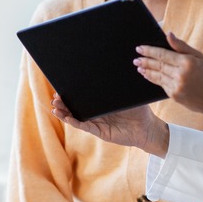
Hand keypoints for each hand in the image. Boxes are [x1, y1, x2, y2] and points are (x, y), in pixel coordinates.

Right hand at [51, 94, 169, 157]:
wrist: (147, 128)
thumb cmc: (140, 111)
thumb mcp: (128, 95)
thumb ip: (120, 85)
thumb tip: (115, 69)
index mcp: (103, 104)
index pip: (84, 98)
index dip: (72, 94)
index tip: (62, 87)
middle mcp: (98, 114)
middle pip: (76, 108)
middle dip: (64, 103)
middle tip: (55, 96)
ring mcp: (98, 123)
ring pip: (77, 118)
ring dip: (65, 113)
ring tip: (54, 107)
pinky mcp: (101, 132)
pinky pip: (85, 127)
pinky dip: (74, 122)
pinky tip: (66, 118)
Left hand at [134, 32, 202, 129]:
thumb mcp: (199, 56)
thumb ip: (181, 46)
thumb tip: (168, 34)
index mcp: (187, 62)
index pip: (163, 54)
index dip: (149, 51)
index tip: (140, 48)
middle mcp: (180, 74)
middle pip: (158, 65)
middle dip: (145, 60)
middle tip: (136, 58)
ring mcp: (176, 86)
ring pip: (157, 76)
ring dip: (146, 70)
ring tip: (139, 66)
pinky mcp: (174, 95)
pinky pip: (161, 85)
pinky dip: (153, 79)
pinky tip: (148, 75)